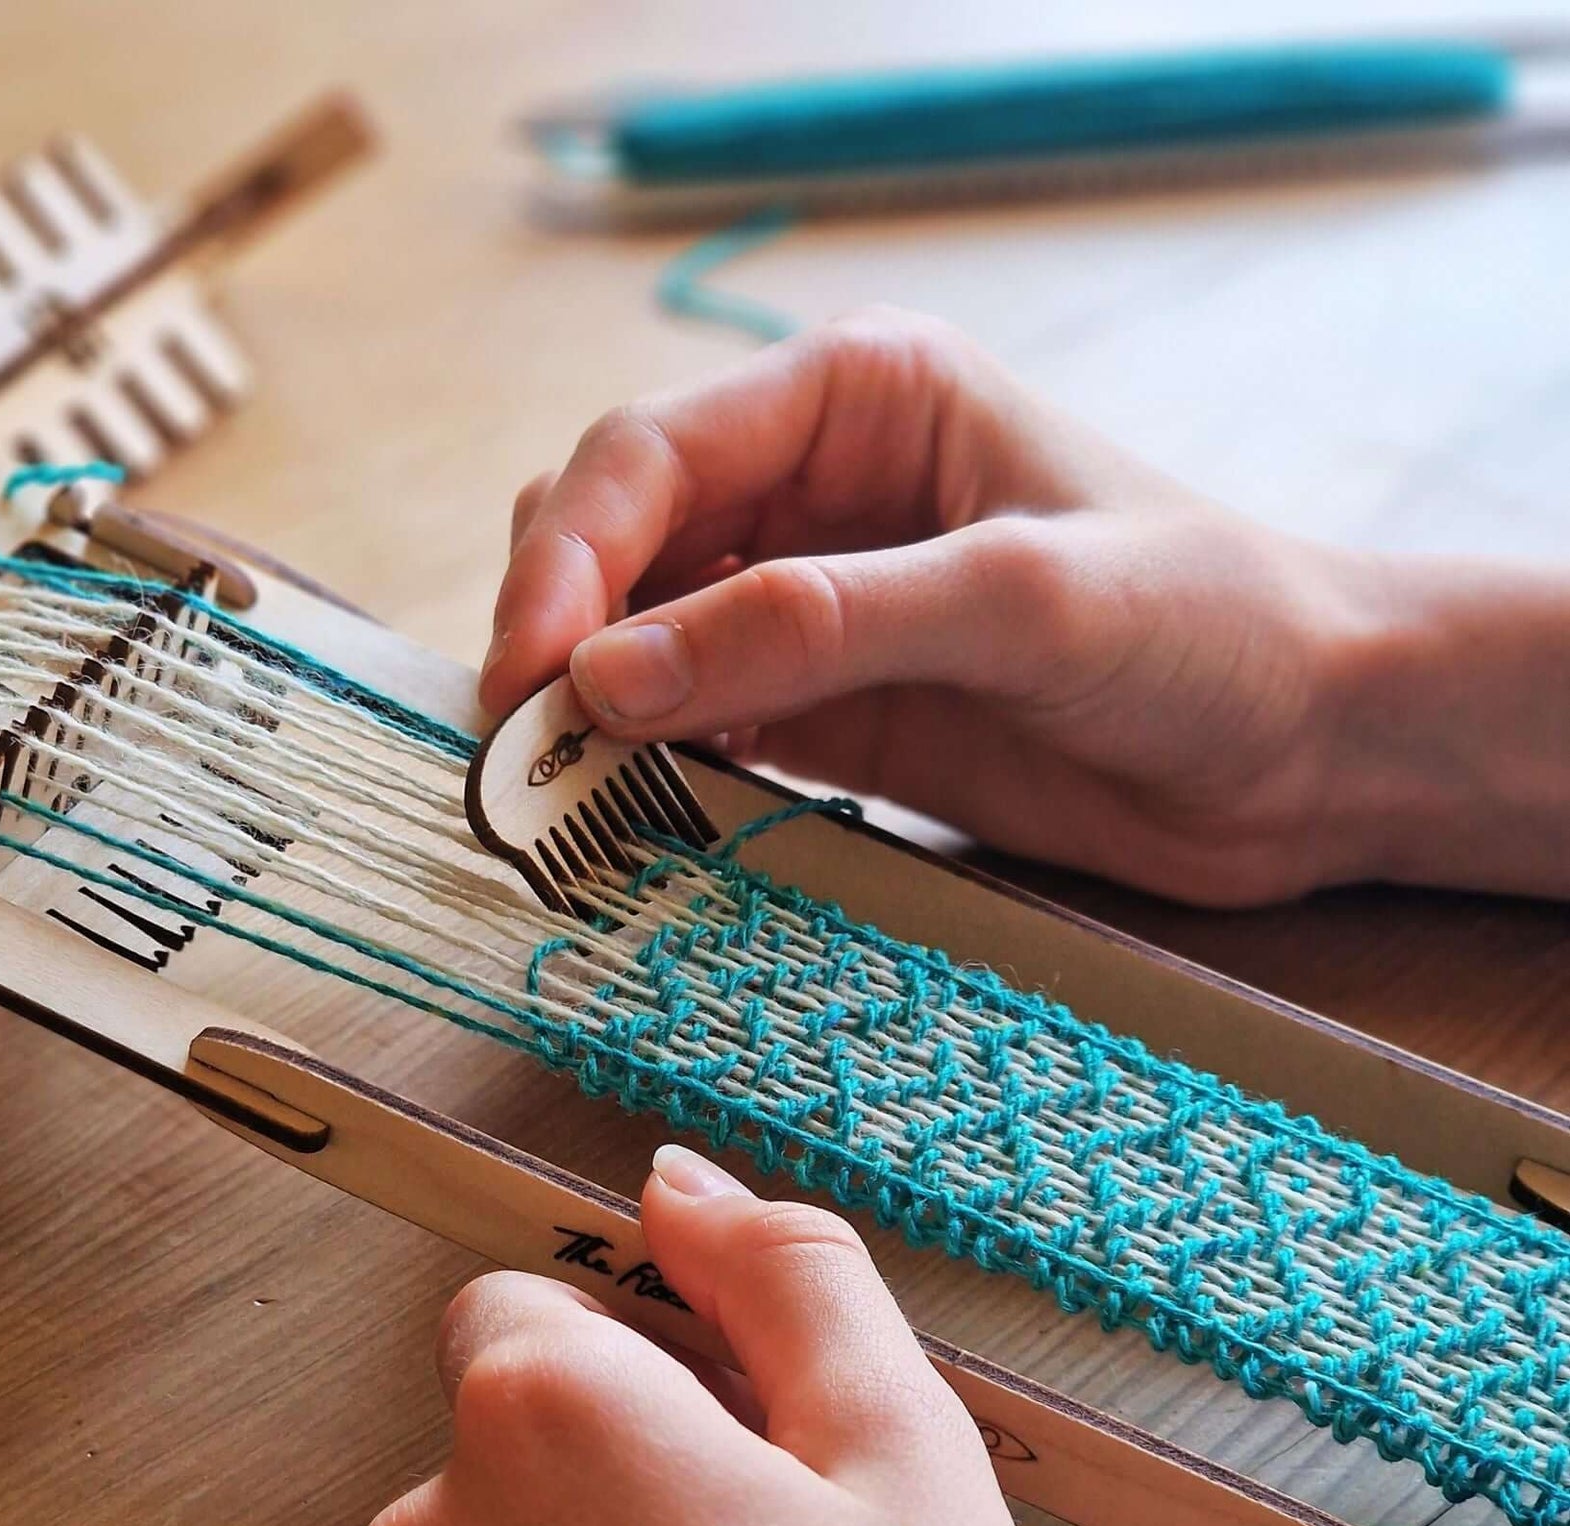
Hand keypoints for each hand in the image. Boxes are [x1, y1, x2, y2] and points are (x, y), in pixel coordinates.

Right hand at [481, 308, 1569, 905]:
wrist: (1312, 751)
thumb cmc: (1210, 629)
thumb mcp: (1018, 601)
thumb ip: (813, 626)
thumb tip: (608, 677)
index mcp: (859, 400)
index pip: (649, 456)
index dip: (566, 558)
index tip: (529, 674)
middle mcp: (814, 491)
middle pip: (614, 539)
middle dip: (552, 630)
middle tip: (522, 746)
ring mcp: (813, 607)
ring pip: (634, 638)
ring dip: (582, 709)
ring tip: (549, 796)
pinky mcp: (828, 712)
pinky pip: (693, 727)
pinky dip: (643, 767)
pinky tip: (626, 816)